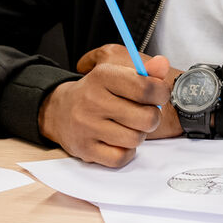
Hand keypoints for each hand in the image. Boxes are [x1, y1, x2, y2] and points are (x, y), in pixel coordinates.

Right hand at [39, 46, 177, 166]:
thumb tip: (162, 64)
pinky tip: (119, 142)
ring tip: (129, 127)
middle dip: (152, 118)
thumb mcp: (118, 74)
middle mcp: (92, 100)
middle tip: (144, 114)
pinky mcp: (84, 149)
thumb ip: (145, 71)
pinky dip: (126, 153)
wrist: (59, 111)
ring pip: (135, 139)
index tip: (159, 96)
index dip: (161, 94)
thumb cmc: (98, 92)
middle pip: (147, 118)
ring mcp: (86, 126)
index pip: (146, 88)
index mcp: (103, 76)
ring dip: (138, 135)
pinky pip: (120, 158)